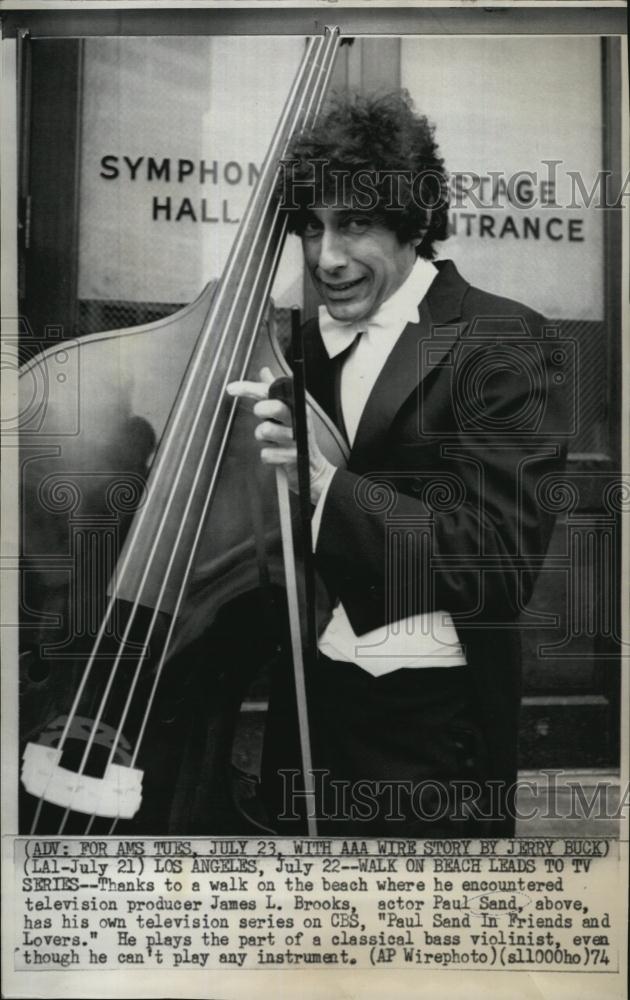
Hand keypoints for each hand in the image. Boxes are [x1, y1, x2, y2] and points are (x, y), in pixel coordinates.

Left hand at [226, 367, 333, 502]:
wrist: (314, 470)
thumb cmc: (296, 438)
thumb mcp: (289, 412)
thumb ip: (276, 391)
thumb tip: (265, 371)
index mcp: (297, 406)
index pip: (273, 390)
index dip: (250, 388)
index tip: (231, 389)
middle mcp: (299, 420)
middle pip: (275, 407)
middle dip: (262, 411)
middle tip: (262, 416)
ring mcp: (297, 440)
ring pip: (266, 431)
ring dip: (262, 435)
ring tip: (270, 438)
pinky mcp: (293, 458)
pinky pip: (266, 454)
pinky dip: (267, 456)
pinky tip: (276, 455)